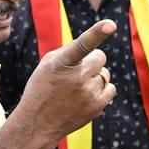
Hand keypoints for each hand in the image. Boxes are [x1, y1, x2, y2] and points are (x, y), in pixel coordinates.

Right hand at [16, 20, 117, 143]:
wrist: (38, 123)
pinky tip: (86, 96)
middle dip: (92, 61)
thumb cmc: (42, 88)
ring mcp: (88, 93)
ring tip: (77, 88)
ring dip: (95, 77)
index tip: (110, 24)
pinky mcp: (97, 106)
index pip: (82, 44)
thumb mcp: (47, 65)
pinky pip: (111, 88)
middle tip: (77, 72)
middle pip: (100, 57)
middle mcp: (76, 77)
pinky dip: (102, 90)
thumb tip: (93, 43)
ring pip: (105, 73)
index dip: (97, 33)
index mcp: (61, 63)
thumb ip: (69, 51)